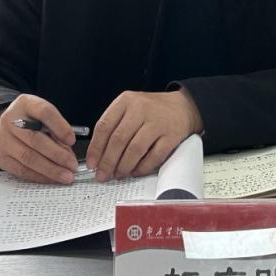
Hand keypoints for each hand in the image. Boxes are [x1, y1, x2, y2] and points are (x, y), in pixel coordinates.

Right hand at [0, 94, 80, 183]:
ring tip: (66, 176)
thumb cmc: (31, 120)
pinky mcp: (1, 157)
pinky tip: (52, 178)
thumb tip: (68, 153)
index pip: (44, 112)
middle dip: (57, 155)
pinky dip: (40, 176)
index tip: (72, 140)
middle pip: (35, 139)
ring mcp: (3, 139)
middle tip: (73, 165)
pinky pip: (22, 170)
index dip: (60, 127)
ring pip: (28, 157)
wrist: (6, 126)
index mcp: (25, 104)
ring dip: (50, 169)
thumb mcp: (44, 115)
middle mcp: (10, 120)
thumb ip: (56, 128)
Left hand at [86, 89, 202, 181]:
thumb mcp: (130, 108)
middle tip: (102, 175)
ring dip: (124, 166)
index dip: (95, 148)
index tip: (92, 163)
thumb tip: (98, 156)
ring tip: (119, 174)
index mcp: (126, 101)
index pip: (104, 126)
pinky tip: (135, 172)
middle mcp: (141, 109)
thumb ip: (114, 126)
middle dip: (108, 162)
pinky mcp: (171, 136)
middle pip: (118, 140)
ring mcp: (157, 123)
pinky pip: (153, 157)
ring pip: (135, 150)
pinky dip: (142, 168)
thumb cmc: (151, 111)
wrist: (183, 107)